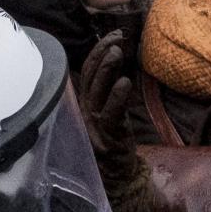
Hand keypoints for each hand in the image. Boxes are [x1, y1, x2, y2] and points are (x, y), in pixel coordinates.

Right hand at [80, 31, 140, 180]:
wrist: (116, 175)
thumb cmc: (114, 138)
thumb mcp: (107, 110)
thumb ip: (105, 89)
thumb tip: (111, 59)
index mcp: (84, 103)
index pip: (85, 72)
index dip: (97, 52)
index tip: (113, 36)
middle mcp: (85, 112)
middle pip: (88, 78)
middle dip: (101, 54)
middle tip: (116, 38)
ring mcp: (94, 125)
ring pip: (97, 93)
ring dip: (107, 70)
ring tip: (118, 51)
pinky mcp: (107, 137)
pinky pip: (110, 114)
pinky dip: (117, 97)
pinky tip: (125, 82)